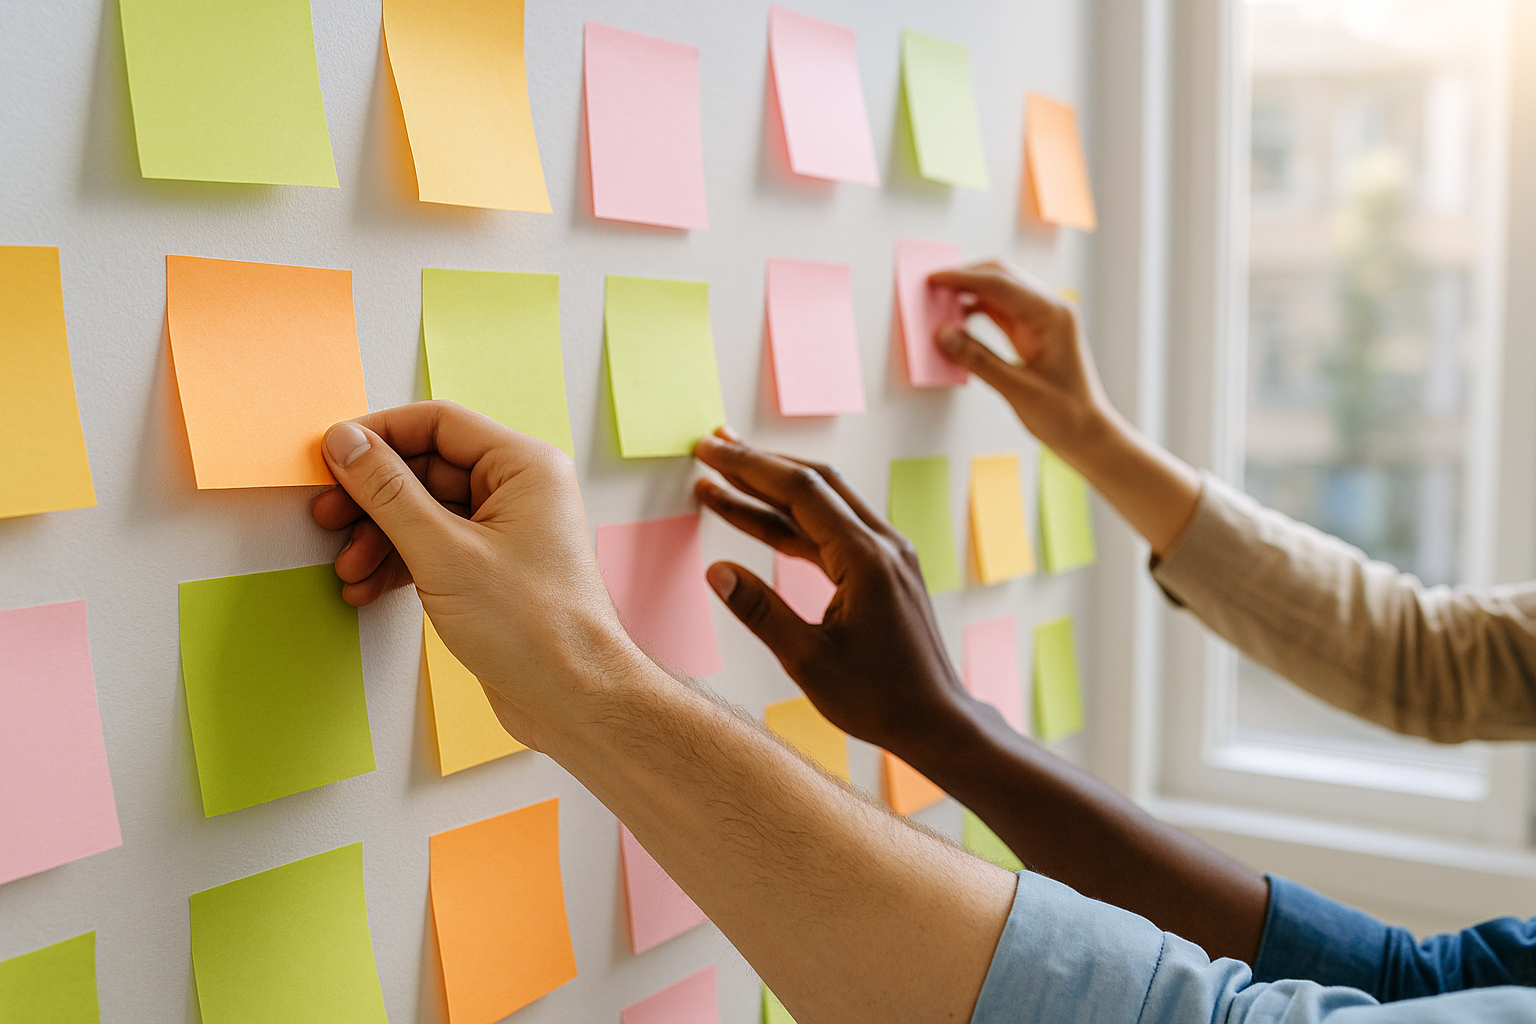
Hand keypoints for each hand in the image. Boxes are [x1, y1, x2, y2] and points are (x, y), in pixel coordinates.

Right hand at [310, 401, 636, 749]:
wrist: (573, 700)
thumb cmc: (534, 628)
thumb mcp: (444, 553)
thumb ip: (389, 493)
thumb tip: (347, 444)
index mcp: (525, 466)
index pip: (439, 424)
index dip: (379, 436)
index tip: (331, 457)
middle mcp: (521, 491)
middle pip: (427, 469)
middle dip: (373, 498)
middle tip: (327, 519)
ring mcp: (508, 532)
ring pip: (426, 513)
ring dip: (380, 538)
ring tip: (348, 571)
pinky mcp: (494, 571)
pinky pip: (436, 549)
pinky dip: (400, 564)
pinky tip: (367, 589)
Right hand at [693, 429, 987, 756]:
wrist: (937, 721)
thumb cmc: (879, 699)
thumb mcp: (808, 662)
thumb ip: (762, 612)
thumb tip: (717, 572)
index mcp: (866, 559)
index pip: (801, 491)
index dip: (750, 467)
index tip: (709, 451)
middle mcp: (883, 544)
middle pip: (814, 483)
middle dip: (758, 463)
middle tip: (710, 448)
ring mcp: (887, 553)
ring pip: (823, 503)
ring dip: (772, 488)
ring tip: (722, 477)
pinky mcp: (884, 568)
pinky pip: (832, 530)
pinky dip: (792, 520)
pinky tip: (757, 518)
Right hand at [931, 261, 1201, 555]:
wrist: (1089, 433)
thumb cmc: (1065, 414)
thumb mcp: (1017, 389)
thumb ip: (978, 360)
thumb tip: (944, 335)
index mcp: (1051, 314)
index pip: (1000, 284)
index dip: (963, 279)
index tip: (933, 278)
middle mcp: (1049, 309)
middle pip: (1001, 277)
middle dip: (965, 278)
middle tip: (931, 286)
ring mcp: (1042, 318)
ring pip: (998, 292)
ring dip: (969, 293)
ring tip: (939, 304)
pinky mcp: (1033, 332)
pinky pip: (1000, 311)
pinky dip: (977, 311)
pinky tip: (958, 321)